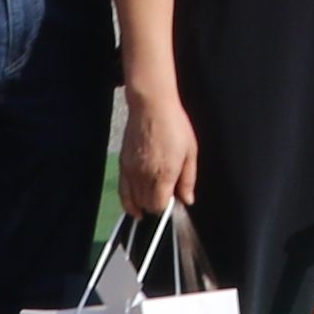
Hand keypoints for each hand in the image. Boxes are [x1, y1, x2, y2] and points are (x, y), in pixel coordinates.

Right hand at [119, 81, 198, 215]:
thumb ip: (188, 179)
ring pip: (134, 201)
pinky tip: (134, 205)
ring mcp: (131, 171)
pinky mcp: (123, 164)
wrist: (151, 105)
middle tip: (164, 197)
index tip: (172, 201)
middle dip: (156, 206)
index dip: (166, 208)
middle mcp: (145, 175)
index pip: (159, 206)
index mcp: (164, 174)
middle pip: (146, 205)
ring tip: (151, 201)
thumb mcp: (191, 151)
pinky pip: (122, 191)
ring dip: (143, 204)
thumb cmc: (175, 125)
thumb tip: (187, 200)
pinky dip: (128, 201)